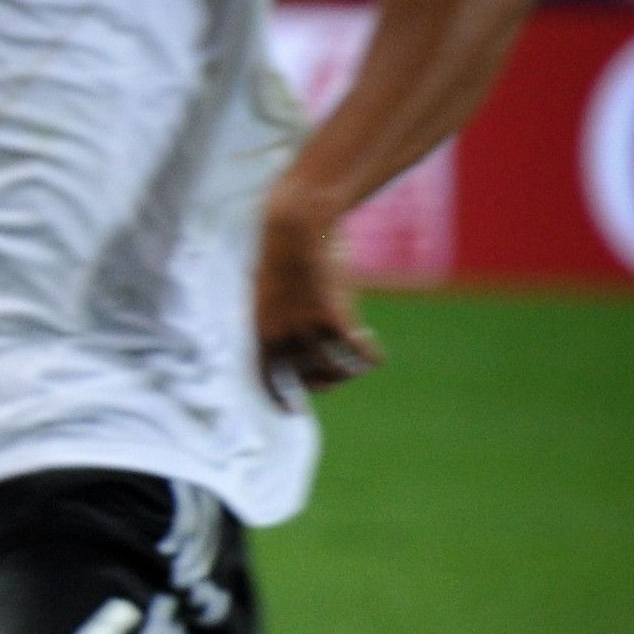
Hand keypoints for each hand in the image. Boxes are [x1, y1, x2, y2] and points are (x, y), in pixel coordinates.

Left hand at [253, 191, 382, 403]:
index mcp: (259, 327)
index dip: (280, 397)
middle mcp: (280, 332)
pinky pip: (356, 350)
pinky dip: (369, 356)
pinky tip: (374, 351)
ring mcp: (306, 325)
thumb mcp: (267, 288)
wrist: (296, 223)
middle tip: (336, 375)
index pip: (265, 377)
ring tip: (355, 360)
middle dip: (322, 382)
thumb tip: (288, 332)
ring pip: (333, 368)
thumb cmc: (281, 250)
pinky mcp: (333, 313)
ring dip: (348, 370)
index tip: (293, 410)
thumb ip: (277, 313)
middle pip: (304, 377)